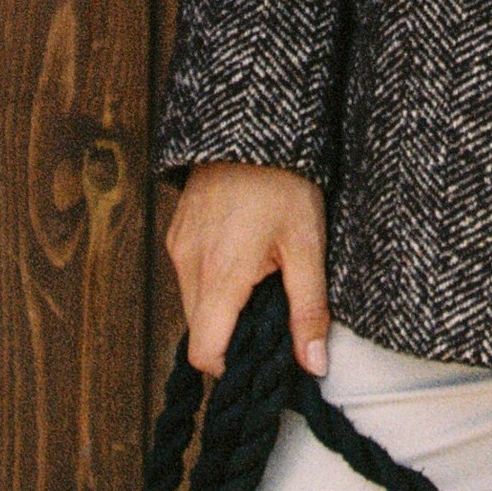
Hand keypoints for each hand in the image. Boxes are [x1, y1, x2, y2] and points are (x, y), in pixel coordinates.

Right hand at [165, 160, 329, 377]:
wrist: (254, 124)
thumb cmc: (285, 183)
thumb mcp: (308, 246)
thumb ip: (309, 310)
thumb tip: (314, 366)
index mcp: (220, 274)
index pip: (205, 353)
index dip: (232, 366)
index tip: (262, 355)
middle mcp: (189, 264)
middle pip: (198, 331)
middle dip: (232, 335)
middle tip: (271, 314)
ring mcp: (178, 246)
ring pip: (193, 304)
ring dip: (223, 307)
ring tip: (261, 279)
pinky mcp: (177, 232)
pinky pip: (189, 275)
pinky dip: (213, 281)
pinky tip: (244, 256)